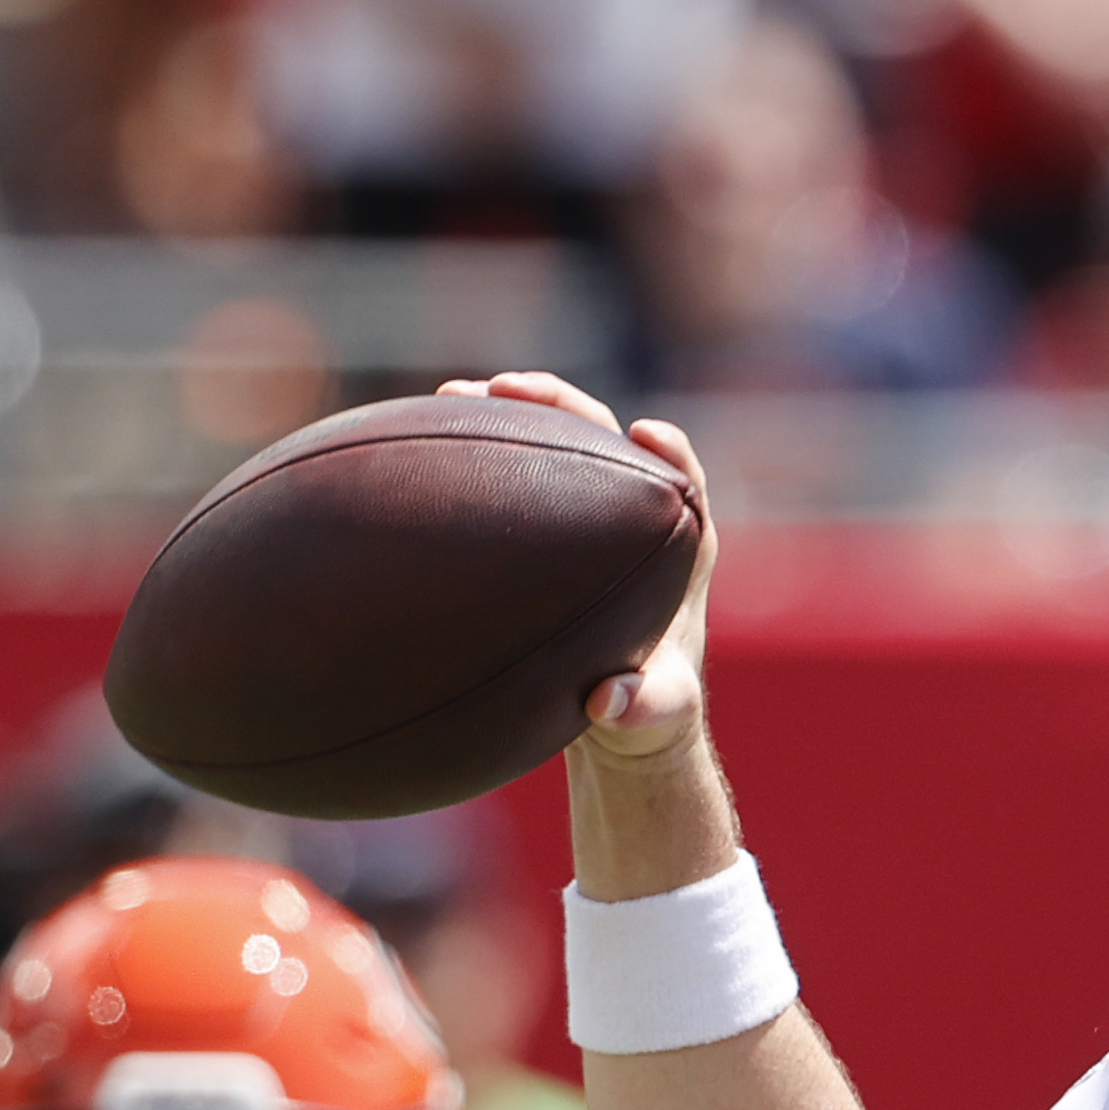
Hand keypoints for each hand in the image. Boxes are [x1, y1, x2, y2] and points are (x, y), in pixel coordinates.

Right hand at [436, 372, 717, 764]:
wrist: (614, 721)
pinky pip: (512, 479)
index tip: (645, 434)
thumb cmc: (645, 717)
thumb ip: (641, 711)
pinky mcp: (545, 530)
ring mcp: (586, 518)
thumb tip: (611, 701)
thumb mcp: (650, 720)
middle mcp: (634, 522)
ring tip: (450, 394)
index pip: (685, 481)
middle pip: (606, 439)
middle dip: (560, 403)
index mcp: (679, 553)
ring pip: (552, 447)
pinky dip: (477, 458)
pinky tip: (422, 448)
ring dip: (507, 415)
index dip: (670, 452)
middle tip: (507, 388)